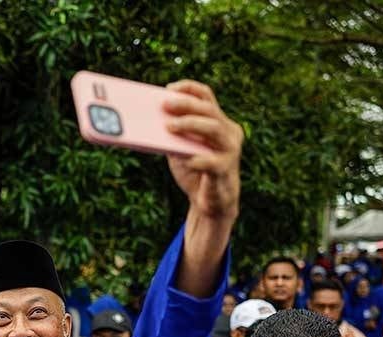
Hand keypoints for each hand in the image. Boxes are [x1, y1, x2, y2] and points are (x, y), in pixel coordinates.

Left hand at [164, 80, 243, 226]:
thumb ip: (173, 135)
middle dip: (186, 104)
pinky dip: (198, 159)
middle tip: (165, 105)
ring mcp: (230, 150)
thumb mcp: (181, 149)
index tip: (168, 88)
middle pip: (209, 110)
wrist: (210, 203)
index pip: (207, 97)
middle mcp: (229, 132)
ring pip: (214, 128)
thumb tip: (151, 120)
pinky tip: (187, 160)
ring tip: (170, 127)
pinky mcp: (225, 170)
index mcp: (219, 122)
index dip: (189, 89)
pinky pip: (213, 161)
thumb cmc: (195, 171)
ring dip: (190, 124)